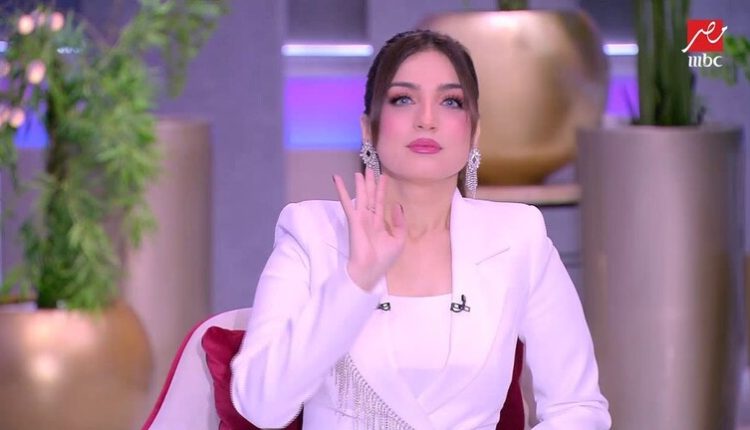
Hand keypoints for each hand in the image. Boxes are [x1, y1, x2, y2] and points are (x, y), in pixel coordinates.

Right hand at [332, 169, 405, 290]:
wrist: (370, 270)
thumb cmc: (383, 259)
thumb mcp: (399, 240)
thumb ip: (399, 222)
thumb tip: (396, 205)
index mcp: (378, 223)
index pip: (381, 202)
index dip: (382, 189)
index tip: (384, 176)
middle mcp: (369, 219)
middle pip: (371, 196)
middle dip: (371, 182)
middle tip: (371, 168)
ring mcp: (360, 218)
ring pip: (361, 196)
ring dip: (360, 184)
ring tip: (361, 170)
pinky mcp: (353, 220)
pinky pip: (347, 203)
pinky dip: (342, 191)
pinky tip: (338, 180)